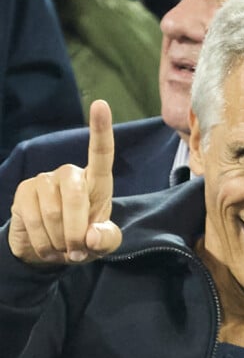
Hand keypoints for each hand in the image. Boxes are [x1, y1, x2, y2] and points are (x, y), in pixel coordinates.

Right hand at [8, 100, 121, 264]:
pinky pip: (33, 220)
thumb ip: (107, 239)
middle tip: (78, 252)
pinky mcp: (23, 191)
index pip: (101, 154)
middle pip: (76, 196)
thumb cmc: (85, 240)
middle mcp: (69, 174)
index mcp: (96, 182)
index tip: (101, 104)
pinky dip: (44, 242)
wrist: (52, 250)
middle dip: (77, 231)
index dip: (101, 130)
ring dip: (59, 241)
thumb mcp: (104, 244)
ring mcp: (44, 180)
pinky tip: (48, 246)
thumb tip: (89, 235)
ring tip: (63, 248)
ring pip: (53, 213)